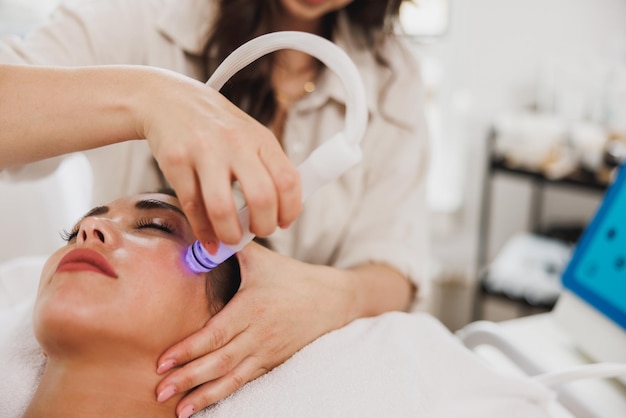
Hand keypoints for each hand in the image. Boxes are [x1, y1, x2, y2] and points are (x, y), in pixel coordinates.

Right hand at [140, 69, 301, 246]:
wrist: (169, 100)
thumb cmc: (215, 126)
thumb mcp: (250, 137)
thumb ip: (267, 168)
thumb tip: (282, 211)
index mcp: (261, 139)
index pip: (288, 180)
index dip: (289, 209)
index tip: (283, 222)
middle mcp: (236, 144)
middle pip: (261, 197)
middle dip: (263, 226)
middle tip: (258, 231)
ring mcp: (205, 152)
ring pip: (222, 207)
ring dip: (230, 234)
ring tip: (231, 239)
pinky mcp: (176, 161)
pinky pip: (193, 206)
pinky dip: (203, 230)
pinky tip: (209, 238)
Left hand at [154, 242, 353, 415]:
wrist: (331, 300)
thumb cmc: (291, 276)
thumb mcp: (261, 258)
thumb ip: (229, 247)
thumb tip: (199, 230)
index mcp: (252, 307)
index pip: (216, 334)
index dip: (188, 350)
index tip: (162, 361)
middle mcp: (259, 333)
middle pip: (220, 361)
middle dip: (188, 378)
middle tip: (160, 390)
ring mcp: (267, 352)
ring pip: (232, 379)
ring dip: (204, 396)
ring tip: (180, 411)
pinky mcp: (272, 363)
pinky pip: (245, 382)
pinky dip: (224, 394)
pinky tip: (204, 404)